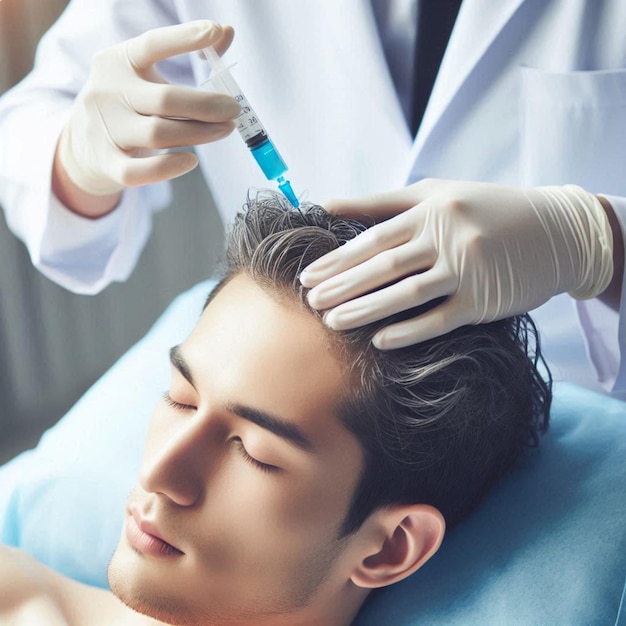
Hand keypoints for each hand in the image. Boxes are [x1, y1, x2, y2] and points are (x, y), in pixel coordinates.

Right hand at [54, 20, 239, 216]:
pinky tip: (191, 160)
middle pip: (165, 100)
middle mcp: (106, 92)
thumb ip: (186, 53)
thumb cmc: (130, 104)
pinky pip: (140, 171)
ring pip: (159, 134)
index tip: (214, 32)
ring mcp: (105, 129)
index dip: (184, 38)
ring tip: (226, 129)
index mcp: (117, 61)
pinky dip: (168, 167)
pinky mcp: (107, 164)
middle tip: (234, 109)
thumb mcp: (148, 74)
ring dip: (200, 133)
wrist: (85, 145)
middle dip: (207, 105)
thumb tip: (226, 31)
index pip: (151, 44)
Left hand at [300, 179, 613, 348]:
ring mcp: (468, 270)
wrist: (558, 231)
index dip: (338, 260)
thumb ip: (382, 201)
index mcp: (433, 210)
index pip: (374, 238)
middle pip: (384, 267)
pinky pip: (440, 319)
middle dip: (342, 286)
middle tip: (310, 303)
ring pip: (406, 294)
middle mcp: (448, 238)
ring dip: (365, 310)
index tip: (309, 276)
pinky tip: (380, 341)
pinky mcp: (485, 302)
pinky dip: (409, 331)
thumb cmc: (488, 208)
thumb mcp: (437, 193)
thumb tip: (327, 204)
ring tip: (333, 322)